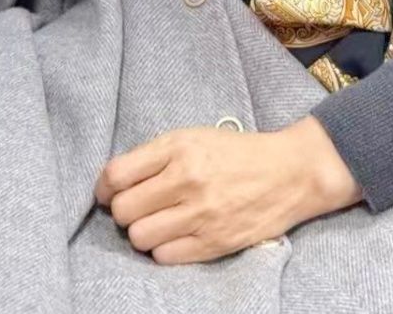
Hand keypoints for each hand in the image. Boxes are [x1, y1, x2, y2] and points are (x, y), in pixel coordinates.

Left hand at [94, 116, 361, 264]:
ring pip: (139, 237)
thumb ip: (154, 155)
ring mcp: (201, 214)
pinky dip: (162, 249)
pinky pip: (165, 256)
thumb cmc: (235, 153)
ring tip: (155, 224)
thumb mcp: (193, 137)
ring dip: (141, 233)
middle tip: (135, 208)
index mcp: (178, 148)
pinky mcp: (214, 242)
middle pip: (123, 209)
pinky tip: (173, 236)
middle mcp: (187, 180)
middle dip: (122, 211)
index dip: (102, 187)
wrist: (289, 173)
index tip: (106, 192)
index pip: (116, 174)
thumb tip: (113, 180)